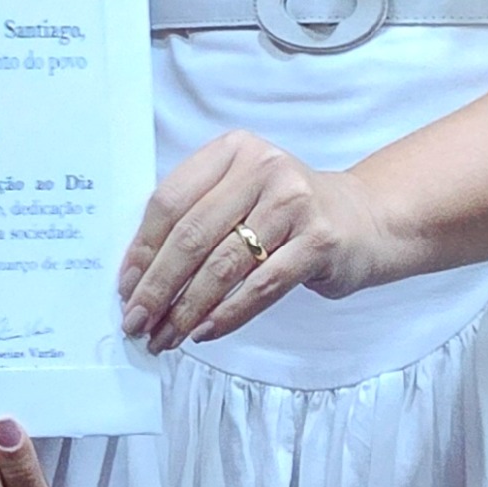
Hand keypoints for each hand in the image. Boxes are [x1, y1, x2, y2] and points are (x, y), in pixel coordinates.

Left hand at [116, 130, 403, 351]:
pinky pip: (260, 287)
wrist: (362, 219)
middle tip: (137, 321)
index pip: (170, 201)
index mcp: (232, 150)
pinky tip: (203, 332)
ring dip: (187, 309)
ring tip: (165, 336)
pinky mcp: (319, 241)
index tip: (124, 287)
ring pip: (223, 266)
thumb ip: (195, 216)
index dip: (142, 248)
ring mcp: (294, 203)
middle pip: (192, 236)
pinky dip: (227, 314)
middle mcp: (264, 168)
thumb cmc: (283, 212)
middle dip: (158, 286)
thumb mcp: (239, 193)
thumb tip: (138, 275)